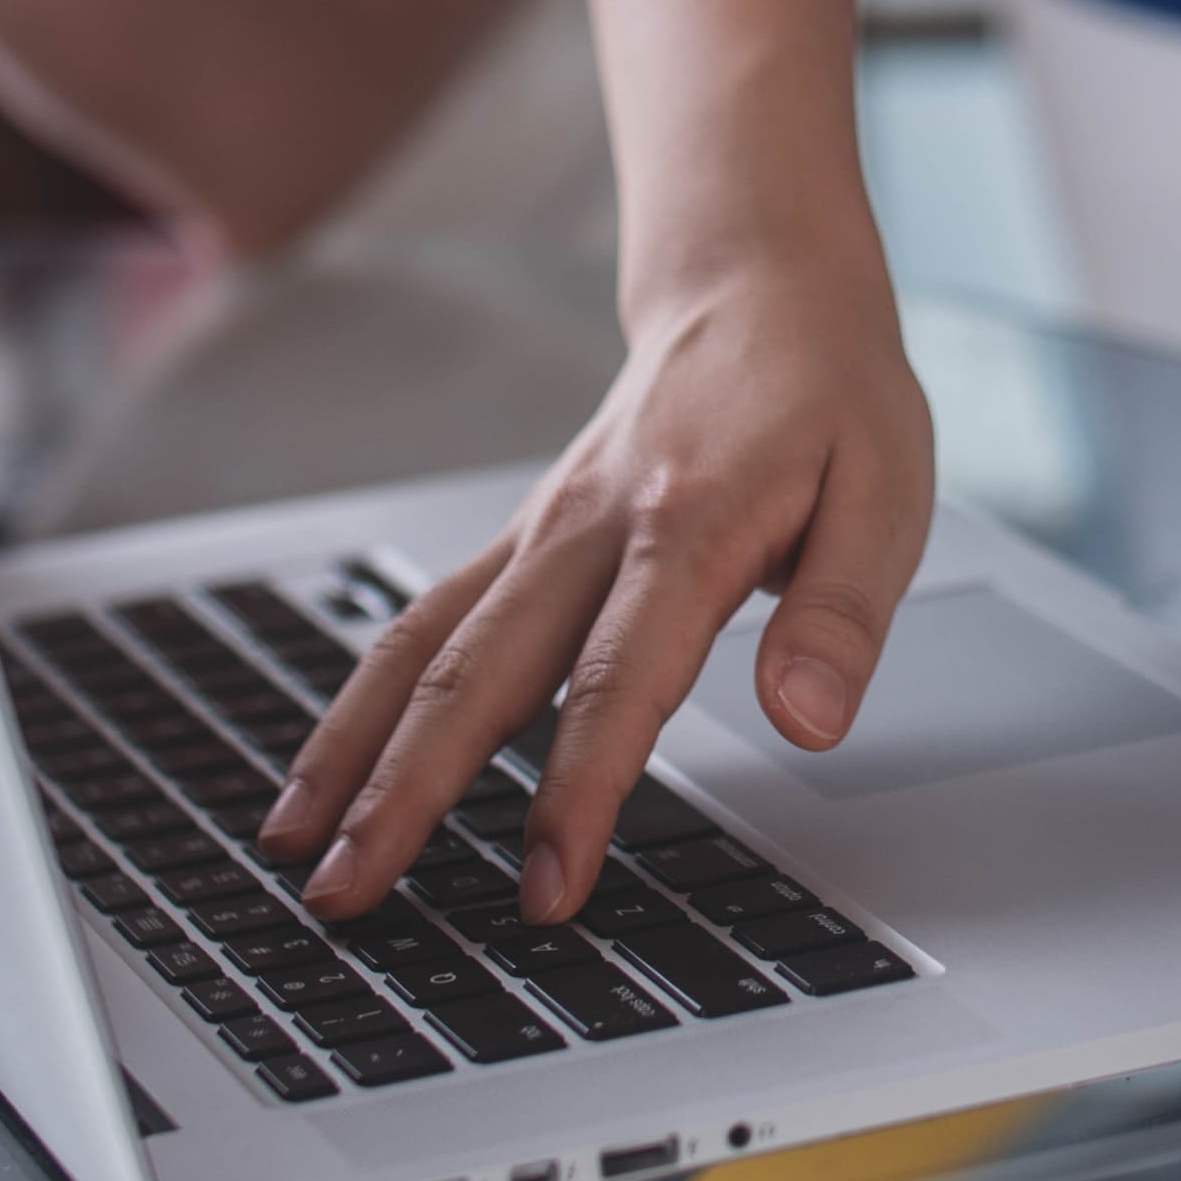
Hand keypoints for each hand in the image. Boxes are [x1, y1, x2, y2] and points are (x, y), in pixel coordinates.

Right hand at [260, 253, 934, 919]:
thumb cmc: (829, 393)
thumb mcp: (888, 492)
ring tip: (292, 848)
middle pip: (478, 670)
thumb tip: (807, 723)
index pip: (619, 678)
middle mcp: (590, 528)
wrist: (759, 284)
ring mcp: (543, 530)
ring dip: (354, 749)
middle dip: (406, 792)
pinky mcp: (523, 538)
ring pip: (423, 644)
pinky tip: (329, 766)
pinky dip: (366, 698)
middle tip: (349, 896)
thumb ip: (842, 614)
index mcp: (689, 524)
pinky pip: (426, 618)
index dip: (579, 789)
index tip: (548, 887)